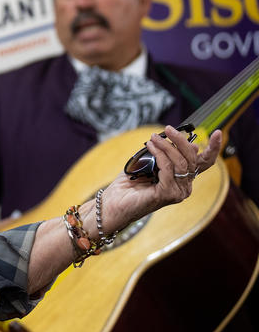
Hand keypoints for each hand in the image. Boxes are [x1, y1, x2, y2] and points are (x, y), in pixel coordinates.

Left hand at [101, 125, 222, 231]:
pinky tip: (150, 146)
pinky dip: (159, 154)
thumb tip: (191, 144)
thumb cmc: (129, 184)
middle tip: (168, 129)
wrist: (113, 202)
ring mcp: (177, 192)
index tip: (217, 133)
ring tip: (154, 137)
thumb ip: (168, 155)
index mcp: (183, 179)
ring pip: (180, 163)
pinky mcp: (167, 194)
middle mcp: (184, 187)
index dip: (213, 148)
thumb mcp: (149, 163)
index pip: (204, 164)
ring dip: (166, 146)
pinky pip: (167, 168)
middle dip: (181, 141)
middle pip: (192, 159)